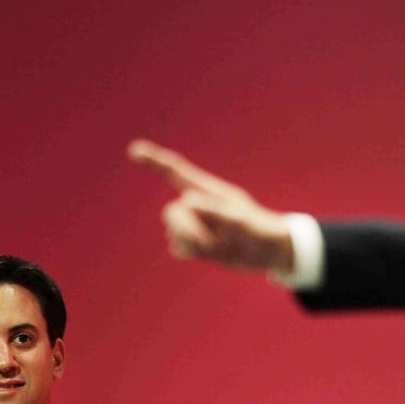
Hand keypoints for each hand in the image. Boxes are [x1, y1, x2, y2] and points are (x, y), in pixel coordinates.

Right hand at [127, 139, 294, 271]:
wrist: (270, 252)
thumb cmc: (261, 230)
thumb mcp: (242, 222)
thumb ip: (217, 212)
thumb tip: (187, 200)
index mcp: (210, 192)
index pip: (178, 173)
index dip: (155, 162)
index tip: (134, 150)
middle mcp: (200, 206)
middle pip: (171, 212)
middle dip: (184, 228)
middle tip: (208, 241)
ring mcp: (196, 224)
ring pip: (173, 232)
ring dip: (191, 243)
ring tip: (220, 246)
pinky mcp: (196, 242)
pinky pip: (178, 247)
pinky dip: (190, 251)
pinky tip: (209, 252)